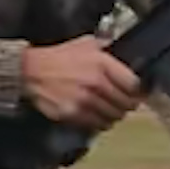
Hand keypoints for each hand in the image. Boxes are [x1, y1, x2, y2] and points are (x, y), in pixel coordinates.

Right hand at [21, 35, 145, 131]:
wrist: (31, 71)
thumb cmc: (59, 56)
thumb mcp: (86, 43)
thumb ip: (107, 46)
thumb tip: (124, 50)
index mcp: (103, 64)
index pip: (133, 84)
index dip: (138, 90)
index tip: (137, 92)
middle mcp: (97, 84)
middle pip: (126, 103)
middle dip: (128, 104)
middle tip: (126, 103)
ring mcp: (85, 101)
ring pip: (113, 116)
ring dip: (115, 115)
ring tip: (113, 111)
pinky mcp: (74, 114)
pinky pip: (97, 125)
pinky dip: (101, 123)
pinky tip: (99, 117)